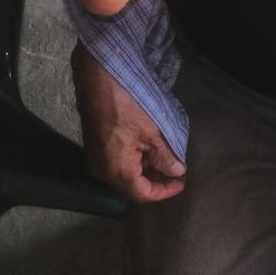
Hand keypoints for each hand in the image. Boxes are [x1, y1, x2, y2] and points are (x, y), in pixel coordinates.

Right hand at [71, 44, 185, 202]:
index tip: (181, 183)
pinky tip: (148, 148)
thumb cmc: (126, 106)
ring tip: (166, 158)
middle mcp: (102, 171)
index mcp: (116, 171)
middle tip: (175, 171)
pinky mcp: (95, 146)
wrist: (97, 81)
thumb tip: (176, 171)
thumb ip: (165, 156)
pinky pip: (116, 163)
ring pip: (124, 175)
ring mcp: (96, 159)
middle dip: (155, 182)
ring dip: (145, 170)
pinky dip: (134, 160)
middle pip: (131, 187)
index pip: (142, 194)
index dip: (164, 192)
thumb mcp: (152, 131)